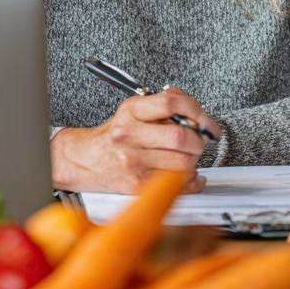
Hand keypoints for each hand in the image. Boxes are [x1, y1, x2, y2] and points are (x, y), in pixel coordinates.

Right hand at [50, 88, 221, 194]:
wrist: (85, 159)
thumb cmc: (115, 135)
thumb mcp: (134, 109)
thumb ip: (166, 105)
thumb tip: (196, 115)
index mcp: (132, 110)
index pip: (171, 103)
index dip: (195, 109)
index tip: (205, 119)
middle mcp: (130, 135)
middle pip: (181, 137)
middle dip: (198, 139)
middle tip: (197, 140)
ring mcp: (133, 162)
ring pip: (183, 163)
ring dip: (194, 160)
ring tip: (187, 156)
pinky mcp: (136, 185)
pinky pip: (177, 185)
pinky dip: (191, 180)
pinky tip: (188, 174)